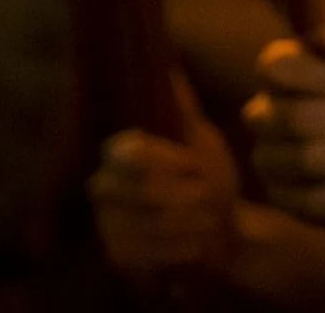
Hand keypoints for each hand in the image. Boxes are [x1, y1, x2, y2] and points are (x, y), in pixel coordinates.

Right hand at [89, 79, 239, 283]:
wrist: (221, 233)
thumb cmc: (209, 180)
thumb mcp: (203, 141)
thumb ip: (183, 110)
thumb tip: (170, 66)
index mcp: (121, 152)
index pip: (128, 151)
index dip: (167, 160)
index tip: (197, 166)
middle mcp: (103, 186)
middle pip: (142, 190)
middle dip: (187, 195)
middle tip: (208, 196)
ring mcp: (107, 224)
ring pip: (149, 223)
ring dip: (191, 221)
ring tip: (207, 218)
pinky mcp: (117, 257)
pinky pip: (150, 253)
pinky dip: (184, 247)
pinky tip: (198, 242)